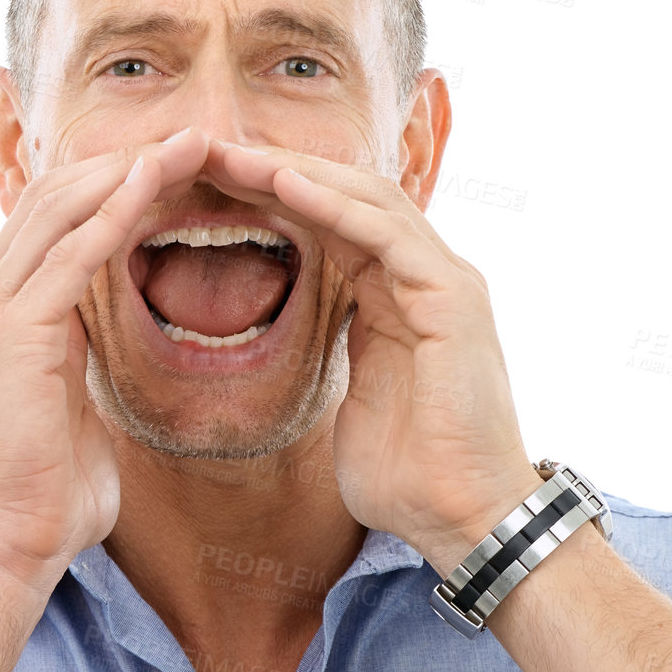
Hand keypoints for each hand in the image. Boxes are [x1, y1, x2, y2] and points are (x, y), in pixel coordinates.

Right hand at [0, 128, 209, 595]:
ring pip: (60, 208)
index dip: (112, 184)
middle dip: (126, 160)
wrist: (6, 547)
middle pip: (53, 194)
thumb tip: (103, 341)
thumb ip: (76, 357)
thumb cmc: (46, 491)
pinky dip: (116, 213)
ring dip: (130, 171)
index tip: (178, 168)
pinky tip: (159, 186)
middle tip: (196, 139)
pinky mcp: (12, 334)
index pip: (49, 219)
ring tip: (192, 146)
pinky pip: (70, 254)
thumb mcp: (65, 402)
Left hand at [205, 137, 542, 573]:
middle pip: (348, 196)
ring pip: (367, 200)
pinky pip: (387, 236)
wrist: (462, 520)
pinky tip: (284, 186)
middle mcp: (428, 276)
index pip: (334, 221)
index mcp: (401, 294)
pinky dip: (334, 207)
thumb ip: (339, 350)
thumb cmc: (408, 475)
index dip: (273, 196)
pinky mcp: (453, 301)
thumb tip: (300, 338)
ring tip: (235, 155)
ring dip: (297, 174)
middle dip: (278, 170)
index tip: (209, 183)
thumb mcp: (352, 397)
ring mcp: (446, 283)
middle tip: (209, 150)